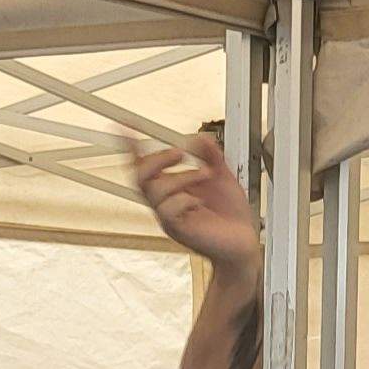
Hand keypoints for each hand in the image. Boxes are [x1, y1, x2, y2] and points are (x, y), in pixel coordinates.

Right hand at [132, 133, 261, 270]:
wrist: (244, 243)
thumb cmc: (231, 216)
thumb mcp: (223, 178)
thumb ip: (211, 157)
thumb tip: (200, 137)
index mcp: (171, 189)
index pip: (144, 165)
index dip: (132, 146)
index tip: (124, 125)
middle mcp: (166, 203)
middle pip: (139, 176)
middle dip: (158, 158)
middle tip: (180, 153)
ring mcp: (170, 218)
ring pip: (155, 191)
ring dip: (181, 176)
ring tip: (205, 174)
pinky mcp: (180, 230)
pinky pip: (167, 211)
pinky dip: (184, 199)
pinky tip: (199, 202)